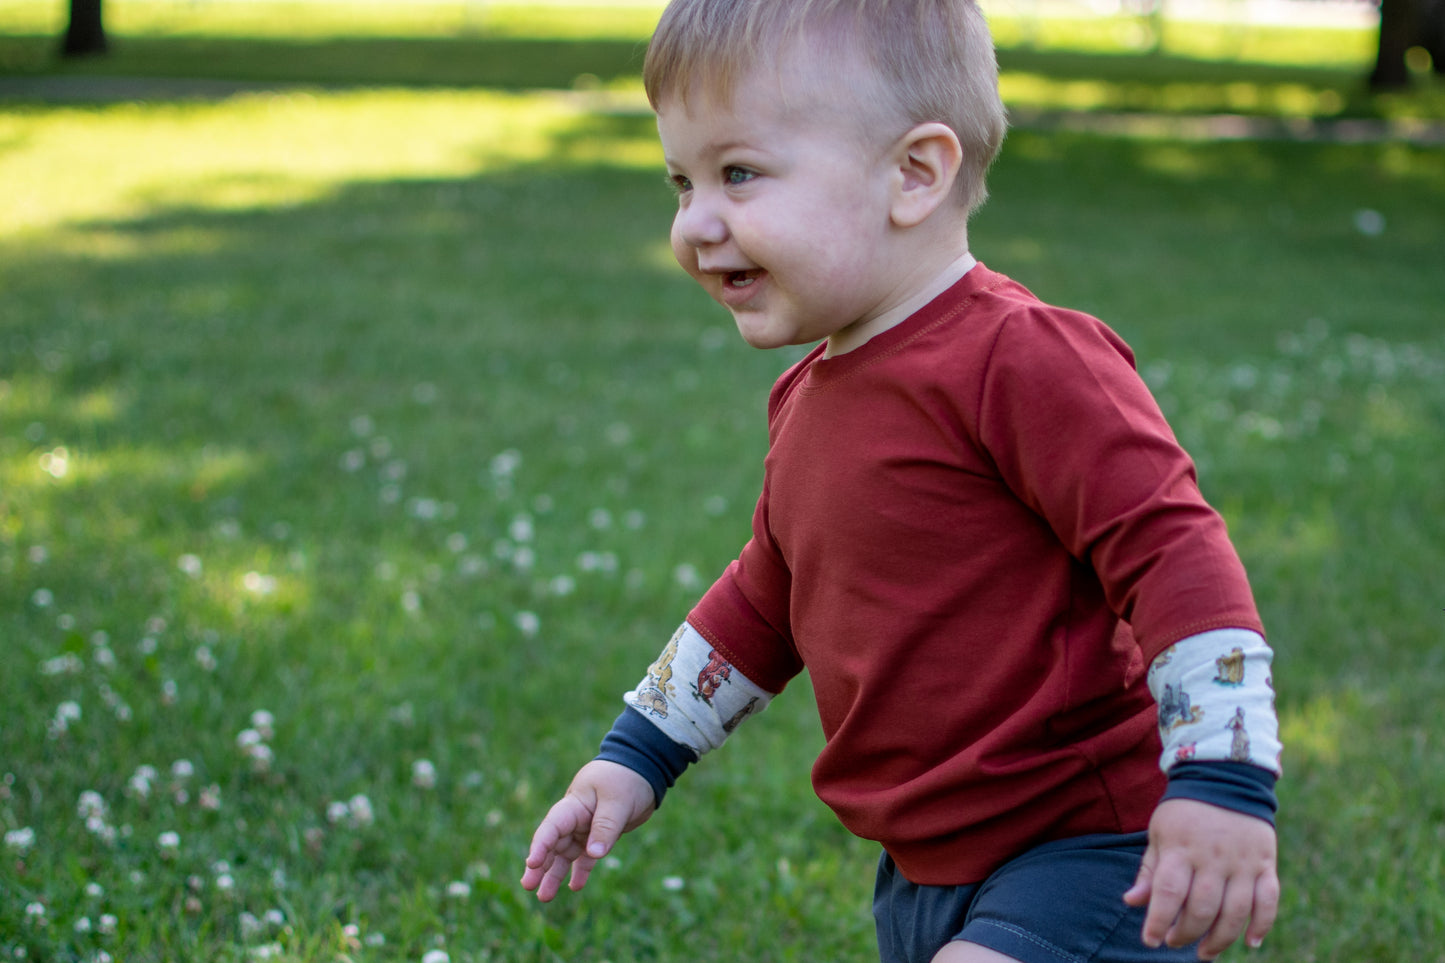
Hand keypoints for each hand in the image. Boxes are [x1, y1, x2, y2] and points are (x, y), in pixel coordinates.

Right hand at [520, 760, 655, 901]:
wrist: (644, 768)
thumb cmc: (627, 777)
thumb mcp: (617, 800)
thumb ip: (605, 826)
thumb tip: (593, 855)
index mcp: (574, 805)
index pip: (552, 827)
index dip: (541, 845)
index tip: (532, 864)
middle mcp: (575, 818)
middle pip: (553, 845)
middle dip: (540, 866)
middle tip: (528, 886)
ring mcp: (586, 827)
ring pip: (566, 855)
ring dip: (555, 874)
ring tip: (545, 896)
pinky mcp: (600, 835)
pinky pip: (586, 856)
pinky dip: (581, 870)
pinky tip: (575, 886)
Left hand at [1123, 798, 1278, 958]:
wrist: (1225, 777)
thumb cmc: (1184, 812)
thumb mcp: (1159, 833)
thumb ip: (1149, 870)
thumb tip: (1132, 902)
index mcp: (1181, 848)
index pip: (1169, 892)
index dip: (1158, 920)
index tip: (1151, 940)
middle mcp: (1212, 857)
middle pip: (1202, 908)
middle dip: (1186, 933)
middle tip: (1175, 942)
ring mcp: (1242, 862)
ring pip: (1235, 912)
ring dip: (1220, 939)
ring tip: (1205, 952)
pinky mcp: (1265, 863)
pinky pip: (1268, 900)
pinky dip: (1262, 924)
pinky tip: (1250, 943)